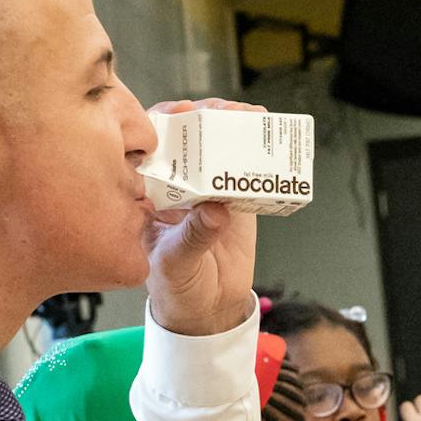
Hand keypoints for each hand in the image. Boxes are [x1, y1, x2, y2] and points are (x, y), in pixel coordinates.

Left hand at [145, 99, 262, 337]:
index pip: (152, 147)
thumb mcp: (176, 264)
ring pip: (218, 149)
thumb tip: (215, 210)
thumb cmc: (176, 289)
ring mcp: (208, 191)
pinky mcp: (237, 202)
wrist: (208, 310)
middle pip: (189, 138)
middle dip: (208, 117)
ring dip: (235, 129)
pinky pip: (247, 173)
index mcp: (150, 194)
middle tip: (227, 111)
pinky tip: (270, 141)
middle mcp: (178, 186)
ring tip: (253, 118)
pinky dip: (260, 156)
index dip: (165, 122)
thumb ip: (193, 237)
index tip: (184, 111)